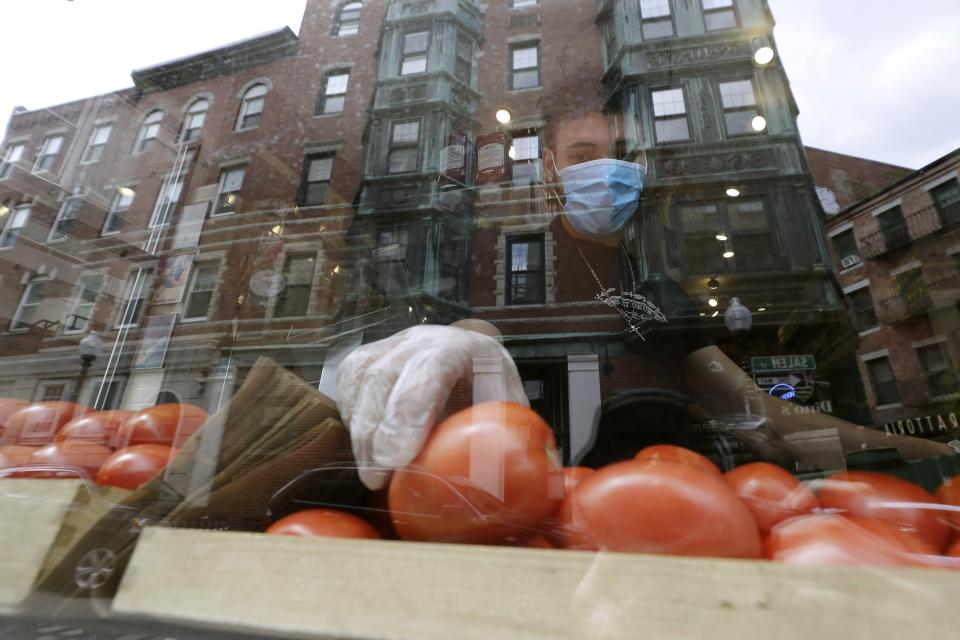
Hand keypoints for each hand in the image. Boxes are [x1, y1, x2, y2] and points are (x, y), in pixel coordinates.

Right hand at [336, 324, 527, 489]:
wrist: (472, 366)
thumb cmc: (492, 394)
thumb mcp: (510, 411)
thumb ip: (509, 436)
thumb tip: (518, 483)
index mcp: (464, 347)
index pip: (429, 369)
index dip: (409, 415)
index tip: (398, 461)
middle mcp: (421, 339)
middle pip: (384, 376)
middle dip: (376, 433)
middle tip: (378, 479)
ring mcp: (390, 344)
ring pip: (360, 380)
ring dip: (361, 434)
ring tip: (372, 475)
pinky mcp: (366, 358)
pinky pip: (346, 387)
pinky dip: (351, 422)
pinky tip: (365, 450)